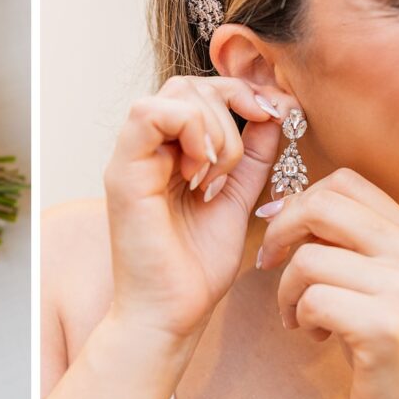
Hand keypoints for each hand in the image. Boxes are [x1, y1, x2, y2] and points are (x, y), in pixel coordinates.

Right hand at [103, 75, 295, 339]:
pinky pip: (149, 115)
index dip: (240, 92)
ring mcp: (130, 158)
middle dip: (232, 104)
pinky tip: (202, 173)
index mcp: (169, 153)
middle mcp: (145, 149)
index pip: (198, 92)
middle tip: (248, 148)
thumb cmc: (197, 267)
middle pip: (186, 85)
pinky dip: (189, 132)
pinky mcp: (123, 172)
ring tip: (220, 174)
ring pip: (172, 95)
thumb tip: (275, 111)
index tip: (275, 113)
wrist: (173, 313)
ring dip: (215, 127)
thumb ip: (252, 156)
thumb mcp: (238, 198)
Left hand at [257, 167, 398, 398]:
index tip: (278, 231)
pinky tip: (313, 333)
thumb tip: (279, 202)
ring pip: (308, 259)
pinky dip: (299, 316)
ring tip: (298, 313)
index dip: (298, 200)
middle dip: (279, 232)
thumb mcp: (368, 274)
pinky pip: (312, 300)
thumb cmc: (377, 334)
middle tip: (267, 262)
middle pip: (321, 206)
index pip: (343, 181)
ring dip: (286, 289)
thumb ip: (337, 235)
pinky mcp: (385, 327)